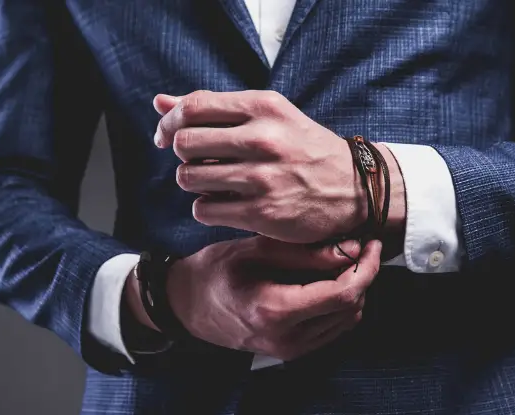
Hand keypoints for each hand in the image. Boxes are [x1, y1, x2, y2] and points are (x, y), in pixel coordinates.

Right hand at [128, 236, 381, 360]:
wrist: (188, 305)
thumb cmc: (215, 272)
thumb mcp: (257, 251)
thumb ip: (307, 253)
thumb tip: (354, 250)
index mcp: (276, 311)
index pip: (343, 294)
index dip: (367, 267)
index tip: (372, 243)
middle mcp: (288, 339)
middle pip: (351, 308)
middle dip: (363, 276)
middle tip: (359, 246)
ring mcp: (291, 351)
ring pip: (347, 320)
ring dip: (354, 290)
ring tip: (345, 260)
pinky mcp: (293, 352)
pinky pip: (333, 328)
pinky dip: (340, 304)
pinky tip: (330, 280)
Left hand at [151, 90, 370, 243]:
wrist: (355, 188)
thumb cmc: (304, 149)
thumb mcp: (269, 116)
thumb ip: (215, 108)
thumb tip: (159, 101)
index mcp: (264, 108)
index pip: (193, 107)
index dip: (170, 122)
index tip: (166, 134)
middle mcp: (263, 139)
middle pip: (185, 144)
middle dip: (182, 155)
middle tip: (196, 162)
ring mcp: (262, 178)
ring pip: (189, 178)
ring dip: (193, 182)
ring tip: (213, 183)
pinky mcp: (262, 213)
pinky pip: (204, 210)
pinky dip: (206, 208)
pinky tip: (223, 204)